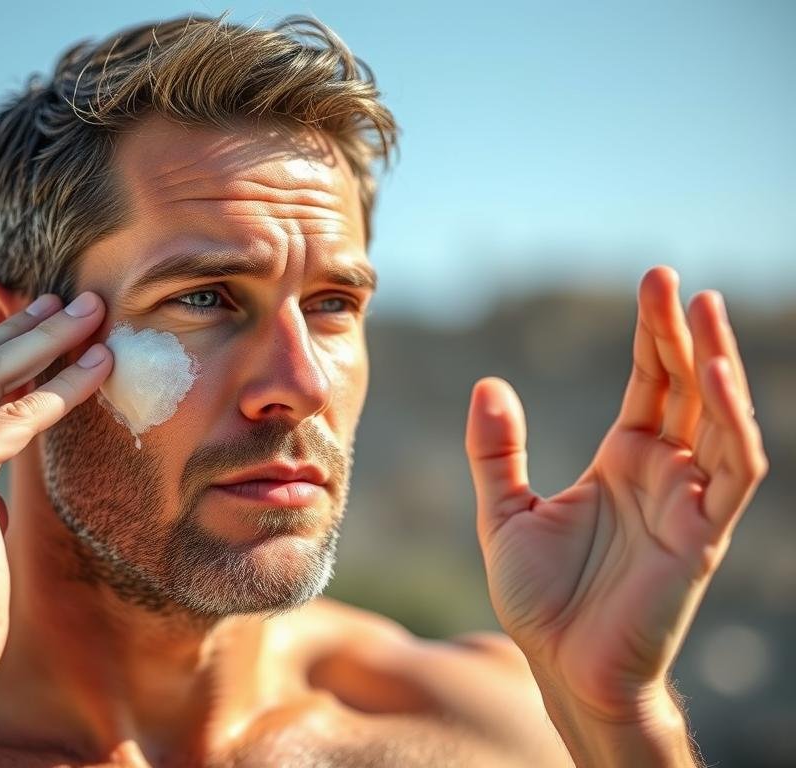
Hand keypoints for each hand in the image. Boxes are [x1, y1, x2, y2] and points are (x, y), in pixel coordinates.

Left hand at [465, 266, 767, 721]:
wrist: (561, 667)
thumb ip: (496, 452)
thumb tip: (489, 384)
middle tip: (670, 278)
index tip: (652, 282)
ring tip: (700, 308)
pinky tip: (713, 375)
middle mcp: (662, 475)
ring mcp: (687, 503)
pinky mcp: (703, 537)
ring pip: (718, 419)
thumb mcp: (503, 512)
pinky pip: (731, 470)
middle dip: (682, 332)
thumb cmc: (539, 599)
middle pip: (685, 388)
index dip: (654, 334)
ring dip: (715, 364)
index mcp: (622, 463)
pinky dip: (730, 422)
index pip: (651, 383)